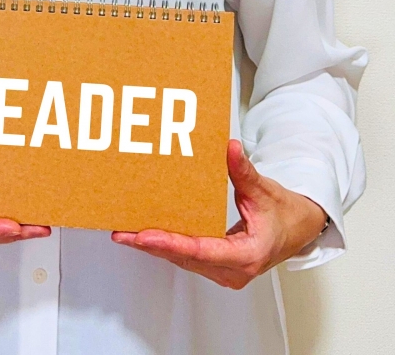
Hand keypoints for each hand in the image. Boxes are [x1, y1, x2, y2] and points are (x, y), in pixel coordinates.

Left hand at [111, 140, 326, 289]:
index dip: (170, 243)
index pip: (202, 251)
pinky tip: (146, 237)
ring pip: (183, 260)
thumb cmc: (285, 216)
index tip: (145, 236)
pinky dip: (167, 247)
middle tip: (123, 234)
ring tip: (126, 234)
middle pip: (185, 258)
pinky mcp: (217, 268)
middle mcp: (233, 271)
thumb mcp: (265, 191)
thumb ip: (244, 172)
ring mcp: (224, 272)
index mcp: (248, 255)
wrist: (299, 231)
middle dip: (152, 245)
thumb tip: (230, 148)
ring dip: (155, 248)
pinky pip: (187, 257)